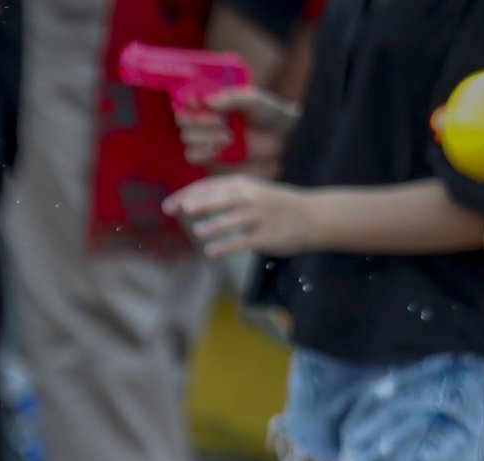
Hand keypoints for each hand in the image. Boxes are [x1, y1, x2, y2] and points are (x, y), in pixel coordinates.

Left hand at [163, 175, 314, 257]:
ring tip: (198, 232)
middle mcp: (251, 198)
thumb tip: (192, 201)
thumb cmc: (277, 205)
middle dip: (201, 204)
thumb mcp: (253, 192)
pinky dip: (228, 246)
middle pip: (222, 198)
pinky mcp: (267, 235)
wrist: (314, 216)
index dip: (188, 195)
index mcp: (244, 185)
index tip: (168, 206)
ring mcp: (260, 216)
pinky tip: (212, 251)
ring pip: (234, 218)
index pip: (210, 187)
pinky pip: (244, 241)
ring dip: (216, 224)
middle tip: (181, 211)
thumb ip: (227, 195)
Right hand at [176, 86, 297, 174]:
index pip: (187, 99)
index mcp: (213, 101)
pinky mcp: (208, 158)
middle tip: (222, 122)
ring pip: (187, 137)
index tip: (199, 102)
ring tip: (229, 138)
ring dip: (205, 137)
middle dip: (199, 120)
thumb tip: (207, 101)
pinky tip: (218, 151)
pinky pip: (192, 155)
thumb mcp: (254, 100)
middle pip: (182, 119)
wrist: (282, 142)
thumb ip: (232, 97)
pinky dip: (202, 152)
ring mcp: (205, 139)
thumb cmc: (269, 116)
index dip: (188, 101)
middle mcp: (205, 118)